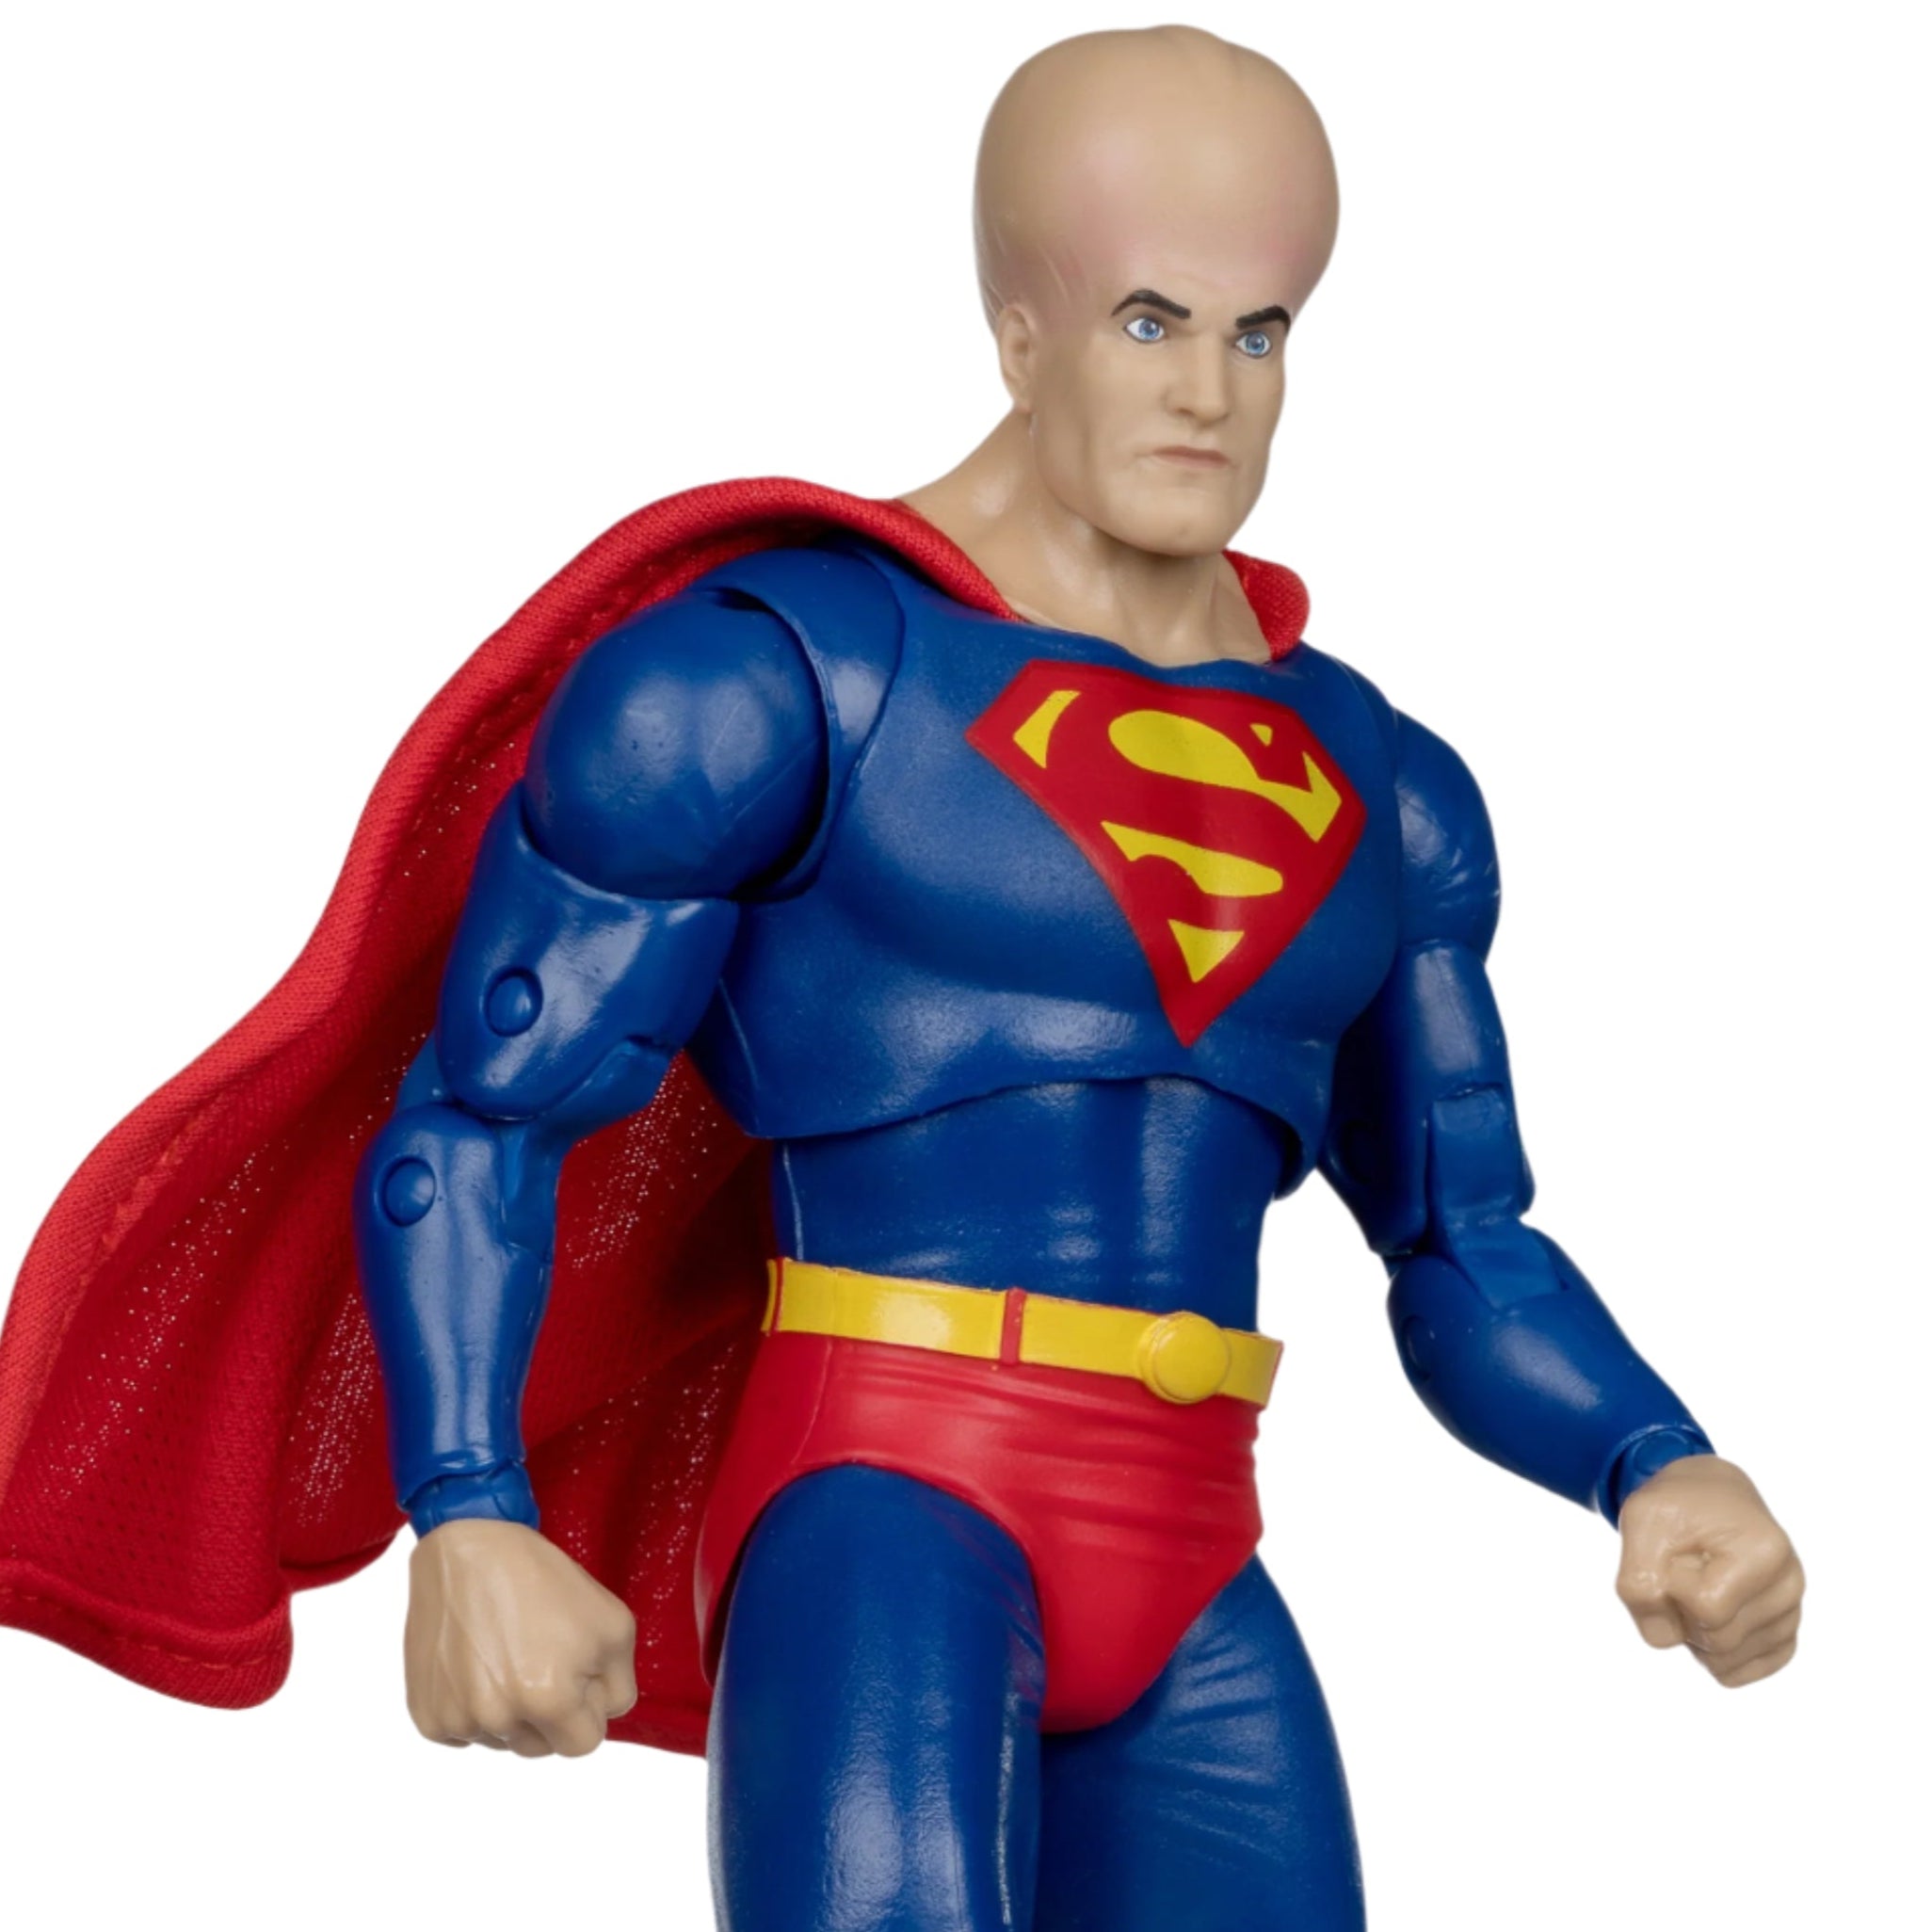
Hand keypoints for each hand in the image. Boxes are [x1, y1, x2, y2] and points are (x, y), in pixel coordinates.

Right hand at [404, 1518, 638, 1754]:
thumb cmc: (543, 1579)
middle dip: (549, 1714)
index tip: (575, 1675)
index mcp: (549, 1700)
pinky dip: (473, 1709)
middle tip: (541, 1660)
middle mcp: (498, 1718)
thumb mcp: (613, 1623)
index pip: (582, 1745)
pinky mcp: (425, 1713)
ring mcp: (456, 1718)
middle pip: (539, 1747)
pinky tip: (477, 1664)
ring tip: (507, 1654)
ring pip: (500, 1740)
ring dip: (510, 1711)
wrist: (468, 1547)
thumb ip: (619, 1686)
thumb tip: (600, 1717)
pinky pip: (462, 1734)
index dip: (586, 1709)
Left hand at [1615, 1455, 1803, 1687]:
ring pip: (1726, 1662)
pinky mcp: (1783, 1635)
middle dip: (1680, 1613)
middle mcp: (1790, 1586)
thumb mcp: (1641, 1521)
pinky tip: (1706, 1616)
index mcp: (1765, 1551)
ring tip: (1696, 1586)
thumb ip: (1638, 1583)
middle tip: (1681, 1571)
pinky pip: (1738, 1672)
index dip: (1672, 1586)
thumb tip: (1664, 1640)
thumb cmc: (1676, 1507)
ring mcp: (1791, 1613)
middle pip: (1718, 1641)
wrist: (1708, 1496)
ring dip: (1692, 1633)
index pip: (1706, 1608)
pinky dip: (1709, 1653)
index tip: (1673, 1554)